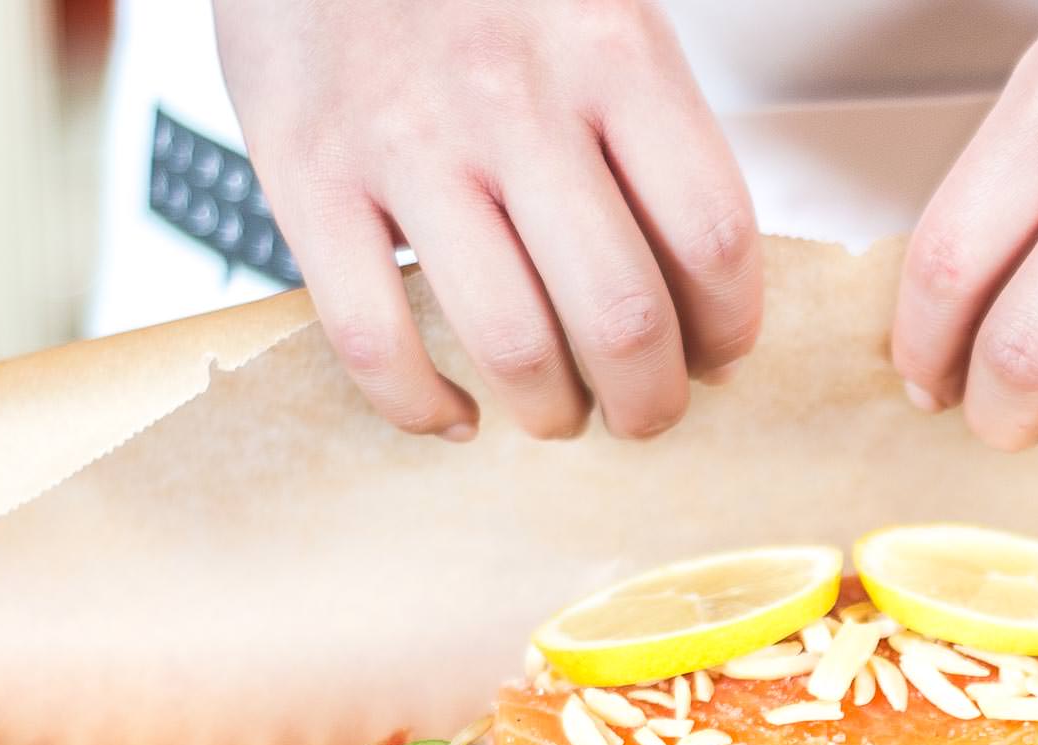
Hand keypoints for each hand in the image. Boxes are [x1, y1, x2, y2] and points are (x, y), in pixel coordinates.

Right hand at [213, 0, 760, 441]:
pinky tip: (454, 412)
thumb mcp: (594, 11)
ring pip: (510, 343)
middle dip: (649, 400)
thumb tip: (700, 297)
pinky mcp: (308, 174)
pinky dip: (423, 406)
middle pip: (622, 313)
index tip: (717, 356)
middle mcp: (516, 96)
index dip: (729, 327)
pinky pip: (373, 338)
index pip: (713, 234)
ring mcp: (406, 140)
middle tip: (643, 412)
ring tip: (557, 411)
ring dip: (551, 412)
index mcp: (612, 49)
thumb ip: (647, 134)